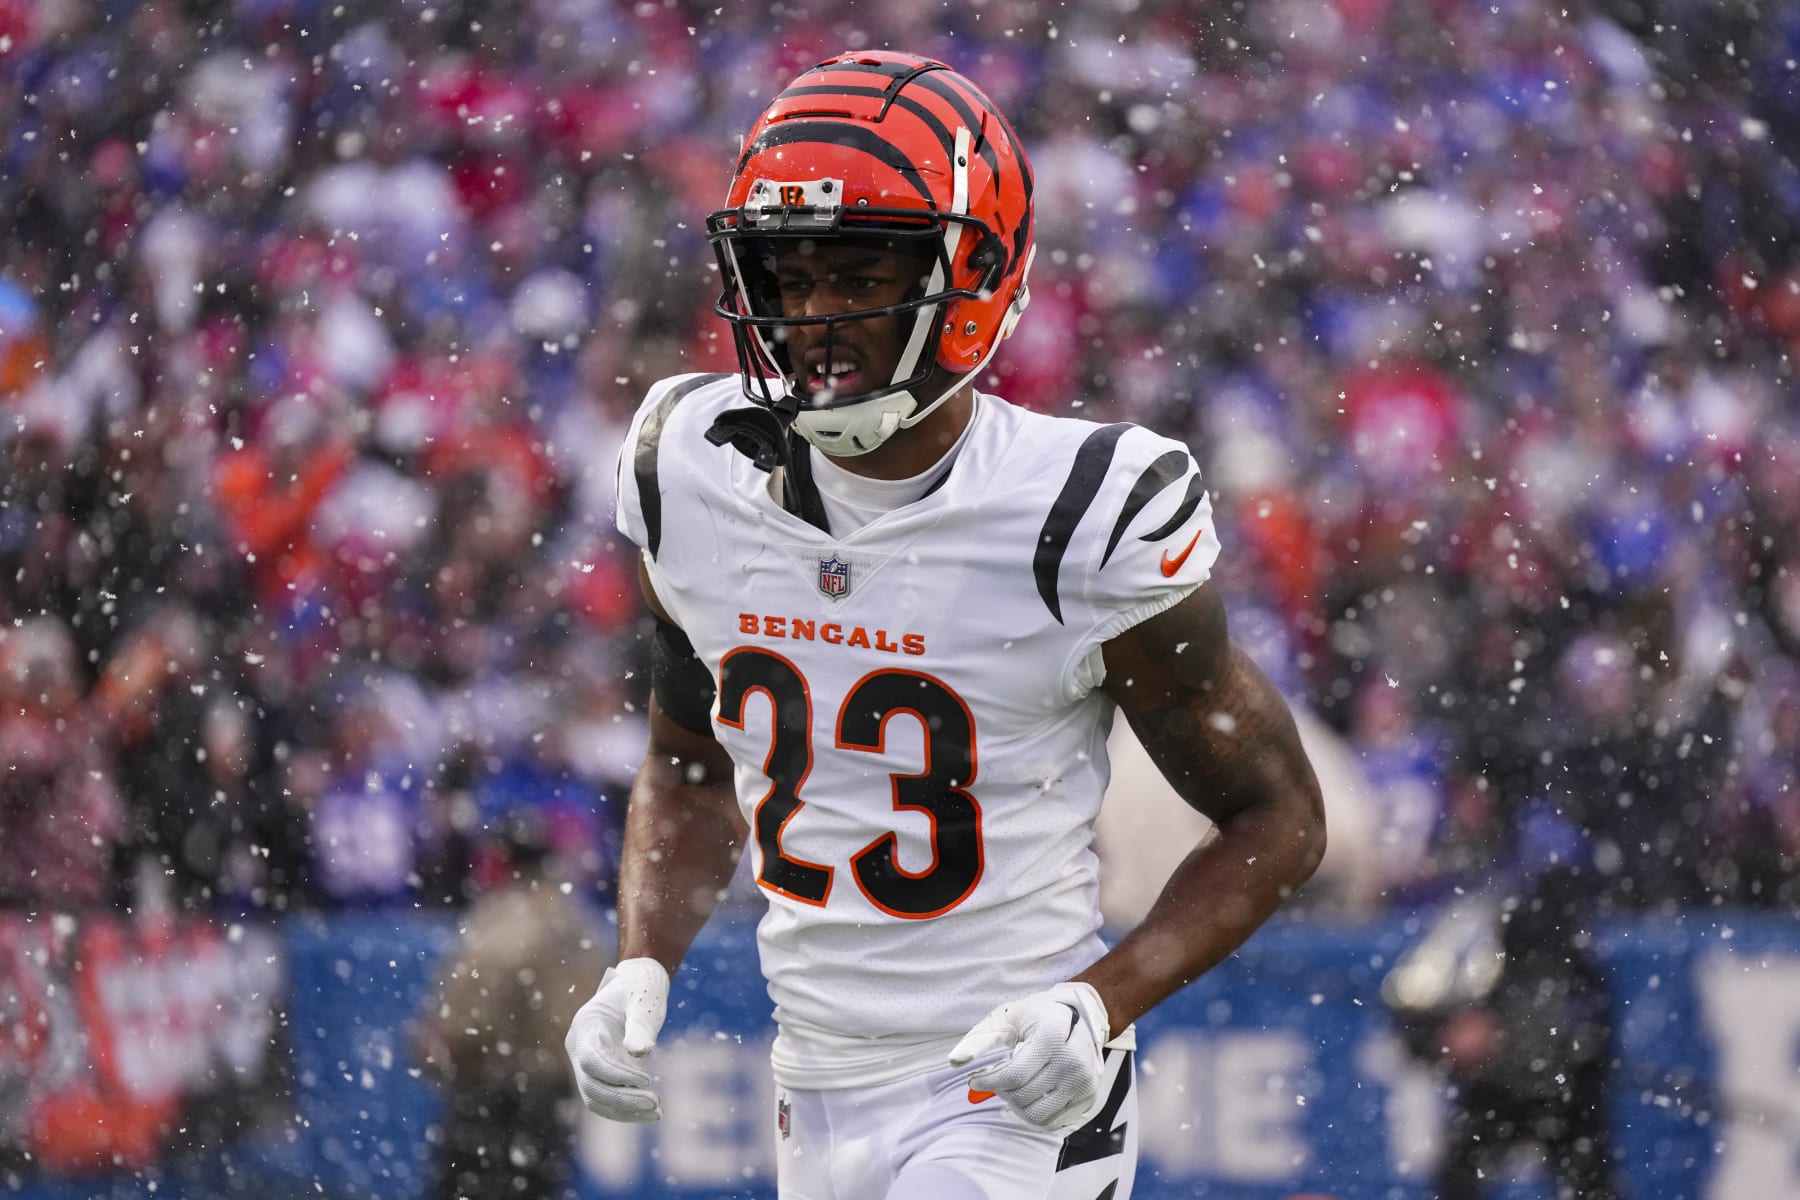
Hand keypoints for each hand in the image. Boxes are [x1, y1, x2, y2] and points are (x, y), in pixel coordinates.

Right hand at [564, 958, 670, 1122]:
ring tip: (657, 1113)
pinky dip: (625, 1109)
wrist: (637, 987)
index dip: (616, 1074)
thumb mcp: (643, 1000)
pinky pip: (605, 1099)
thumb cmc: (641, 989)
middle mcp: (579, 1047)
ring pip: (595, 1098)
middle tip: (656, 1103)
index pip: (592, 1060)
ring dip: (624, 1110)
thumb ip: (641, 1023)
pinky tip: (650, 1113)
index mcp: (585, 1026)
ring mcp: (586, 1062)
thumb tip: (639, 1053)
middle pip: (591, 1085)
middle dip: (623, 1099)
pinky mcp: (599, 1074)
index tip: (647, 1079)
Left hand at [947, 981, 1109, 1132]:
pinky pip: (1053, 1121)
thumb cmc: (1040, 1015)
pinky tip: (1029, 1095)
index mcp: (1052, 1037)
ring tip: (1012, 1088)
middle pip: (1023, 1097)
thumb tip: (955, 1061)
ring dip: (1016, 1105)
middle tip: (996, 1079)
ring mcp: (1083, 1082)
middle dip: (1001, 1091)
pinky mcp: (1088, 1097)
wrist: (1083, 1015)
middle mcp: (1073, 1062)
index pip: (1013, 1075)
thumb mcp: (1008, 1017)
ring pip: (1037, 1114)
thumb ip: (981, 1038)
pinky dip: (1034, 1113)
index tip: (974, 1080)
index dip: (988, 1082)